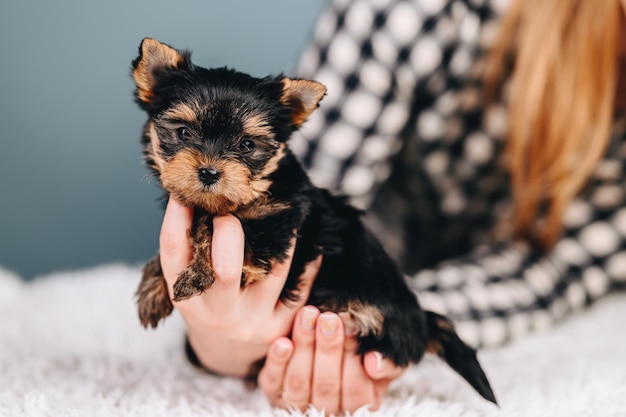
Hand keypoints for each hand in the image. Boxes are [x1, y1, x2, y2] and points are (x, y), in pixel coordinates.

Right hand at [159, 198, 320, 376]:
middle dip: (230, 231)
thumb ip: (191, 251)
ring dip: (282, 238)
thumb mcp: (190, 286)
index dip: (177, 217)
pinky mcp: (280, 326)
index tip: (186, 191)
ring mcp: (250, 321)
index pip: (174, 252)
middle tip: (232, 210)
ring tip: (283, 212)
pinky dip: (309, 263)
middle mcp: (216, 312)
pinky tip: (313, 243)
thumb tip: (198, 196)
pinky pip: (301, 290)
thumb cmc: (209, 306)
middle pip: (225, 270)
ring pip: (274, 273)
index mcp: (185, 297)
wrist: (229, 355)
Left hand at [258, 306, 404, 414]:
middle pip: (326, 386)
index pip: (356, 390)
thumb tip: (374, 363)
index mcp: (360, 407)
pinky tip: (283, 341)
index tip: (351, 329)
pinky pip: (273, 381)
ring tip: (308, 315)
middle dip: (328, 349)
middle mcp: (329, 411)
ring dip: (304, 346)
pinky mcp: (275, 392)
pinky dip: (277, 361)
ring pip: (299, 382)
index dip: (353, 359)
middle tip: (328, 319)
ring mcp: (299, 404)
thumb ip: (388, 363)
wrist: (333, 337)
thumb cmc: (363, 348)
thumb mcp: (385, 355)